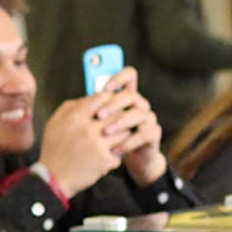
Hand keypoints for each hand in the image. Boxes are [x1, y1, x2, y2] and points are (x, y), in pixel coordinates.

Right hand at [39, 92, 125, 196]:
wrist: (53, 178)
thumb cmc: (54, 149)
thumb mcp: (54, 123)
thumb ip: (70, 107)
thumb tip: (89, 98)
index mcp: (75, 117)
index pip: (103, 98)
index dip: (110, 100)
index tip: (110, 106)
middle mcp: (88, 128)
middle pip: (118, 114)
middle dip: (120, 118)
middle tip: (119, 122)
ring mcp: (98, 145)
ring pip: (124, 133)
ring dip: (122, 136)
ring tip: (115, 140)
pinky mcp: (104, 160)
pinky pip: (120, 153)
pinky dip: (115, 156)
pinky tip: (107, 158)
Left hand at [93, 69, 167, 185]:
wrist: (125, 157)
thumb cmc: (108, 136)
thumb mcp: (98, 122)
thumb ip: (93, 108)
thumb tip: (77, 101)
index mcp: (127, 95)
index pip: (129, 75)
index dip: (118, 78)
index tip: (104, 88)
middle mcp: (140, 103)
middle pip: (131, 95)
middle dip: (113, 104)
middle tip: (98, 115)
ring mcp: (149, 118)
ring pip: (138, 114)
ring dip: (120, 123)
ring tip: (104, 133)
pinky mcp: (154, 134)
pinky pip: (145, 135)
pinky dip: (129, 142)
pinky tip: (115, 149)